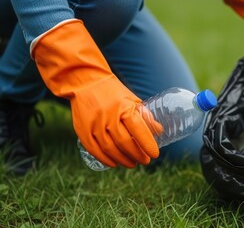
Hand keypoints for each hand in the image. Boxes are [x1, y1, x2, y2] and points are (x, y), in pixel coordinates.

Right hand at [31, 19, 158, 167]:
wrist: (86, 81)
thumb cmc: (114, 92)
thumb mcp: (132, 99)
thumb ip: (145, 115)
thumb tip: (160, 131)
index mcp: (124, 107)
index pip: (139, 130)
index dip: (148, 144)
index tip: (155, 154)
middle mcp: (109, 116)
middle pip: (125, 142)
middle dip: (137, 155)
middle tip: (145, 161)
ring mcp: (94, 124)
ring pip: (110, 149)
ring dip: (123, 160)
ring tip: (132, 163)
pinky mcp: (82, 130)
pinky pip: (94, 150)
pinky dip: (105, 159)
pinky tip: (114, 163)